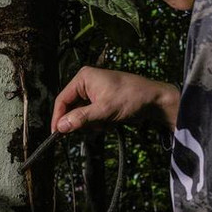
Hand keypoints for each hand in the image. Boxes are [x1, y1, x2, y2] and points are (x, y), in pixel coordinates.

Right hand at [52, 66, 179, 134]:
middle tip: (91, 128)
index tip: (56, 134)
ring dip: (91, 124)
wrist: (155, 100)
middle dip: (81, 121)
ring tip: (106, 122)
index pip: (62, 99)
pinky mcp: (102, 102)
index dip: (58, 117)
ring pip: (81, 115)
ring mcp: (94, 93)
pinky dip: (98, 123)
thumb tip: (60, 127)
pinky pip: (91, 117)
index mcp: (83, 78)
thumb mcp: (104, 110)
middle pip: (71, 109)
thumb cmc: (131, 98)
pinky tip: (110, 122)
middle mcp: (86, 84)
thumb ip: (80, 118)